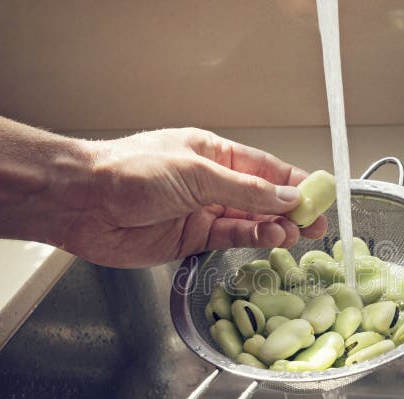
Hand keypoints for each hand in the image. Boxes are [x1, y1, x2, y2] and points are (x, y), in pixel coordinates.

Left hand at [61, 128, 326, 267]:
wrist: (82, 203)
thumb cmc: (131, 171)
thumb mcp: (197, 173)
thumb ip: (246, 190)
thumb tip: (288, 197)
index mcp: (214, 153)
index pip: (266, 168)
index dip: (296, 182)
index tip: (322, 196)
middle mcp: (211, 182)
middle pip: (263, 198)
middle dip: (291, 210)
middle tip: (318, 225)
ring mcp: (202, 212)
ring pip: (250, 221)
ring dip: (274, 228)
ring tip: (296, 234)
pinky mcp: (191, 240)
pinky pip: (230, 239)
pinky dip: (252, 240)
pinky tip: (270, 239)